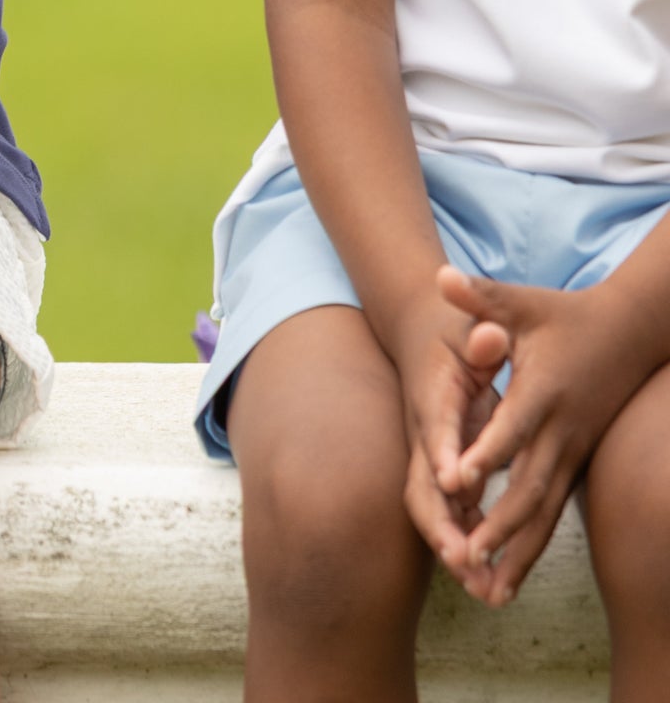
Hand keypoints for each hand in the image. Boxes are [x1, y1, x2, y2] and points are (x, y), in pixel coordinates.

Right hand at [391, 295, 504, 593]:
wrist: (421, 331)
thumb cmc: (455, 329)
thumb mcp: (470, 325)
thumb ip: (481, 335)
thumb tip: (492, 336)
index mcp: (434, 395)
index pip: (435, 426)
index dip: (442, 451)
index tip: (453, 481)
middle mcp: (425, 431)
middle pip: (421, 482)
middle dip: (440, 523)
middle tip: (462, 559)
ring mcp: (430, 454)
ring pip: (432, 507)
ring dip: (452, 547)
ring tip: (482, 589)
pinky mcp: (442, 468)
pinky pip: (450, 512)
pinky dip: (465, 544)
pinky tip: (490, 580)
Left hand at [424, 263, 654, 606]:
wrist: (628, 333)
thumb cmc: (562, 314)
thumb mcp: (520, 300)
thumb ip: (479, 295)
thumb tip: (441, 275)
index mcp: (543, 391)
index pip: (514, 426)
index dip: (487, 452)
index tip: (457, 480)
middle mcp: (561, 430)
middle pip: (530, 485)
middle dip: (498, 523)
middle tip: (464, 558)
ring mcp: (573, 453)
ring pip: (545, 513)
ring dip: (517, 552)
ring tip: (487, 592)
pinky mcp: (575, 466)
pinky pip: (552, 516)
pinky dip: (531, 548)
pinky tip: (507, 581)